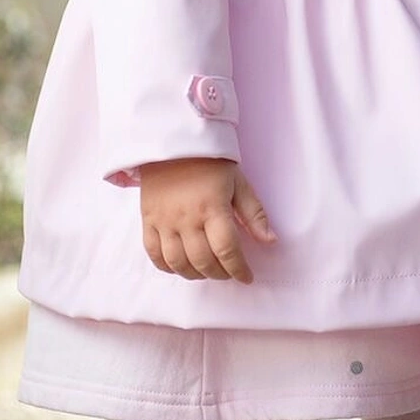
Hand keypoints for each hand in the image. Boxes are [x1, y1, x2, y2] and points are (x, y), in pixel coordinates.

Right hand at [139, 157, 275, 283]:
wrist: (174, 142)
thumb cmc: (210, 162)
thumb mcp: (238, 182)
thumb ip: (254, 214)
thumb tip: (270, 241)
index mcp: (213, 207)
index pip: (227, 250)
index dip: (239, 269)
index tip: (247, 277)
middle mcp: (187, 218)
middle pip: (203, 261)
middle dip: (220, 274)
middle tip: (229, 272)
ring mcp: (164, 221)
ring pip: (178, 263)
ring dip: (195, 274)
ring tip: (207, 270)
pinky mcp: (148, 220)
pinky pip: (154, 254)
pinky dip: (168, 267)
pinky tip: (181, 265)